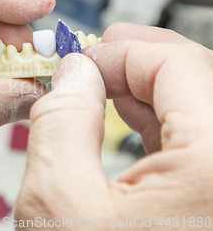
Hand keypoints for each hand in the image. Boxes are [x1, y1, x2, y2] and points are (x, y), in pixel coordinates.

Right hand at [15, 22, 212, 229]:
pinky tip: (132, 114)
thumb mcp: (57, 199)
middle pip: (199, 82)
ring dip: (151, 88)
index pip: (182, 67)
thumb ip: (63, 120)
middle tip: (98, 56)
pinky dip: (165, 121)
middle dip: (141, 62)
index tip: (84, 56)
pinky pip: (203, 144)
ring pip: (202, 109)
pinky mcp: (209, 203)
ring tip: (106, 83)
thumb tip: (75, 73)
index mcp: (212, 172)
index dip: (124, 51)